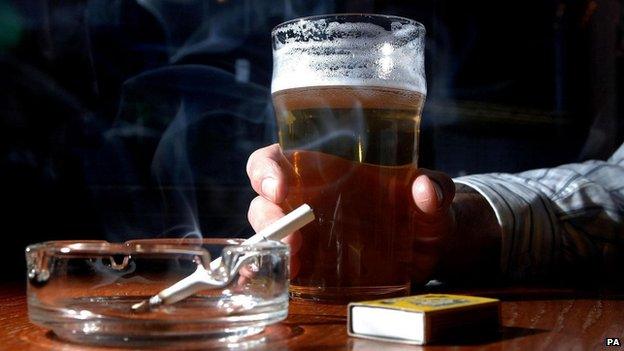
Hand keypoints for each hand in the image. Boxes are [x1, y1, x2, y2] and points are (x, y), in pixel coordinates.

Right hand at [246, 143, 500, 282]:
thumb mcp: (433, 193)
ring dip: (276, 245)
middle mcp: (307, 196)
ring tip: (297, 259)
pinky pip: (283, 265)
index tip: (278, 186)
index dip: (266, 169)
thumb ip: (436, 188)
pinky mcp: (313, 263)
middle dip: (268, 215)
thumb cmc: (422, 207)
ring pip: (270, 232)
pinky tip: (287, 278)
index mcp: (323, 167)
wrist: (429, 244)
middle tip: (290, 235)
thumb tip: (425, 188)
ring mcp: (307, 232)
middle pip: (264, 199)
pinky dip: (276, 272)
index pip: (277, 159)